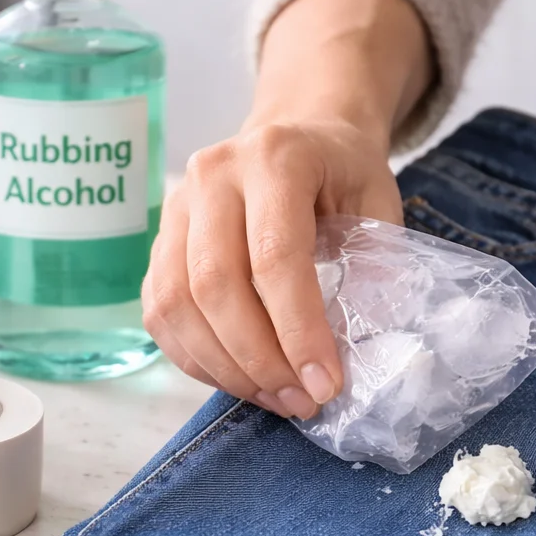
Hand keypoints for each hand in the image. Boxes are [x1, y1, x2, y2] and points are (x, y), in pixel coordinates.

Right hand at [141, 0, 432, 418]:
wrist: (295, 134)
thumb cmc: (340, 173)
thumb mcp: (378, 202)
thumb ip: (376, 266)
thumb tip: (363, 346)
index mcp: (275, 158)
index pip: (274, 257)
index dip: (297, 330)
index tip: (325, 384)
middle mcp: (212, 177)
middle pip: (214, 286)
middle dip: (259, 359)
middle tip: (300, 401)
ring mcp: (174, 208)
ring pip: (177, 306)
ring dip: (225, 368)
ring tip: (275, 396)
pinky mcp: (157, 243)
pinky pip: (160, 314)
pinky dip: (196, 358)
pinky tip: (239, 378)